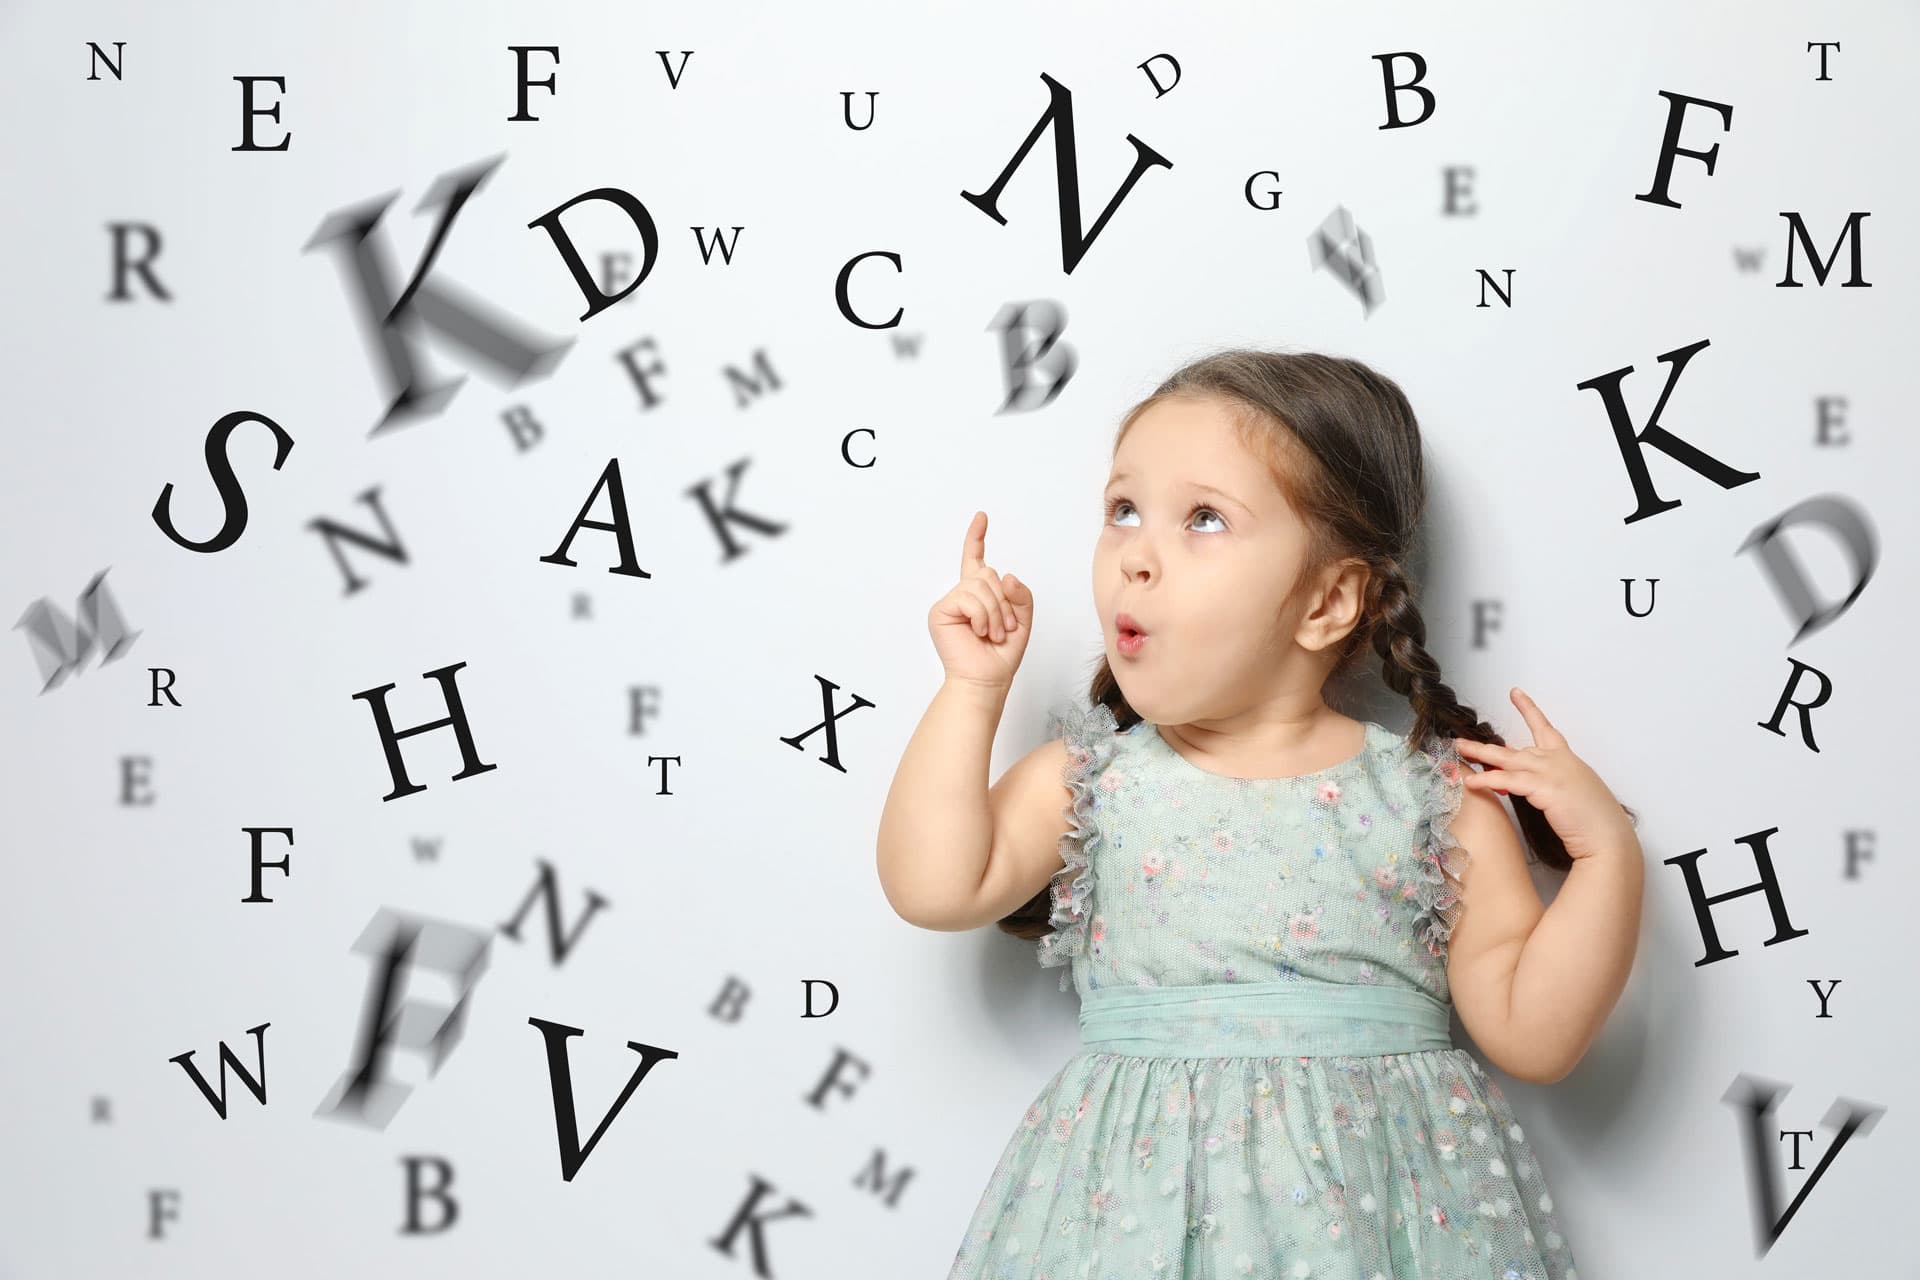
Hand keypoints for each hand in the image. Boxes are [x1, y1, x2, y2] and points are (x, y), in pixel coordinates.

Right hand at [927, 511, 1033, 692]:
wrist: (986, 680)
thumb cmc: (1001, 655)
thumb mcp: (1022, 621)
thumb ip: (1020, 595)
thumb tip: (1006, 575)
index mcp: (979, 596)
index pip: (976, 561)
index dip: (976, 539)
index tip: (981, 518)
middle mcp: (962, 595)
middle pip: (986, 573)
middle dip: (1003, 601)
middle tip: (1004, 628)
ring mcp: (950, 602)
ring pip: (979, 585)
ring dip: (994, 611)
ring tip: (993, 633)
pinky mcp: (940, 611)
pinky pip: (968, 598)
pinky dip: (981, 615)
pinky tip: (980, 632)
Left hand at [1453, 688, 1635, 860]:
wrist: (1609, 837)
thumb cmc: (1594, 822)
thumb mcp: (1572, 792)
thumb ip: (1549, 782)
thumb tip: (1522, 779)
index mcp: (1567, 760)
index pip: (1544, 729)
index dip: (1529, 710)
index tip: (1515, 694)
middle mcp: (1558, 760)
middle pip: (1513, 749)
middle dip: (1484, 747)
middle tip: (1460, 741)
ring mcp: (1551, 772)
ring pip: (1506, 760)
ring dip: (1479, 756)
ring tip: (1457, 753)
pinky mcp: (1545, 787)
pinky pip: (1507, 780)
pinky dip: (1487, 780)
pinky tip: (1470, 782)